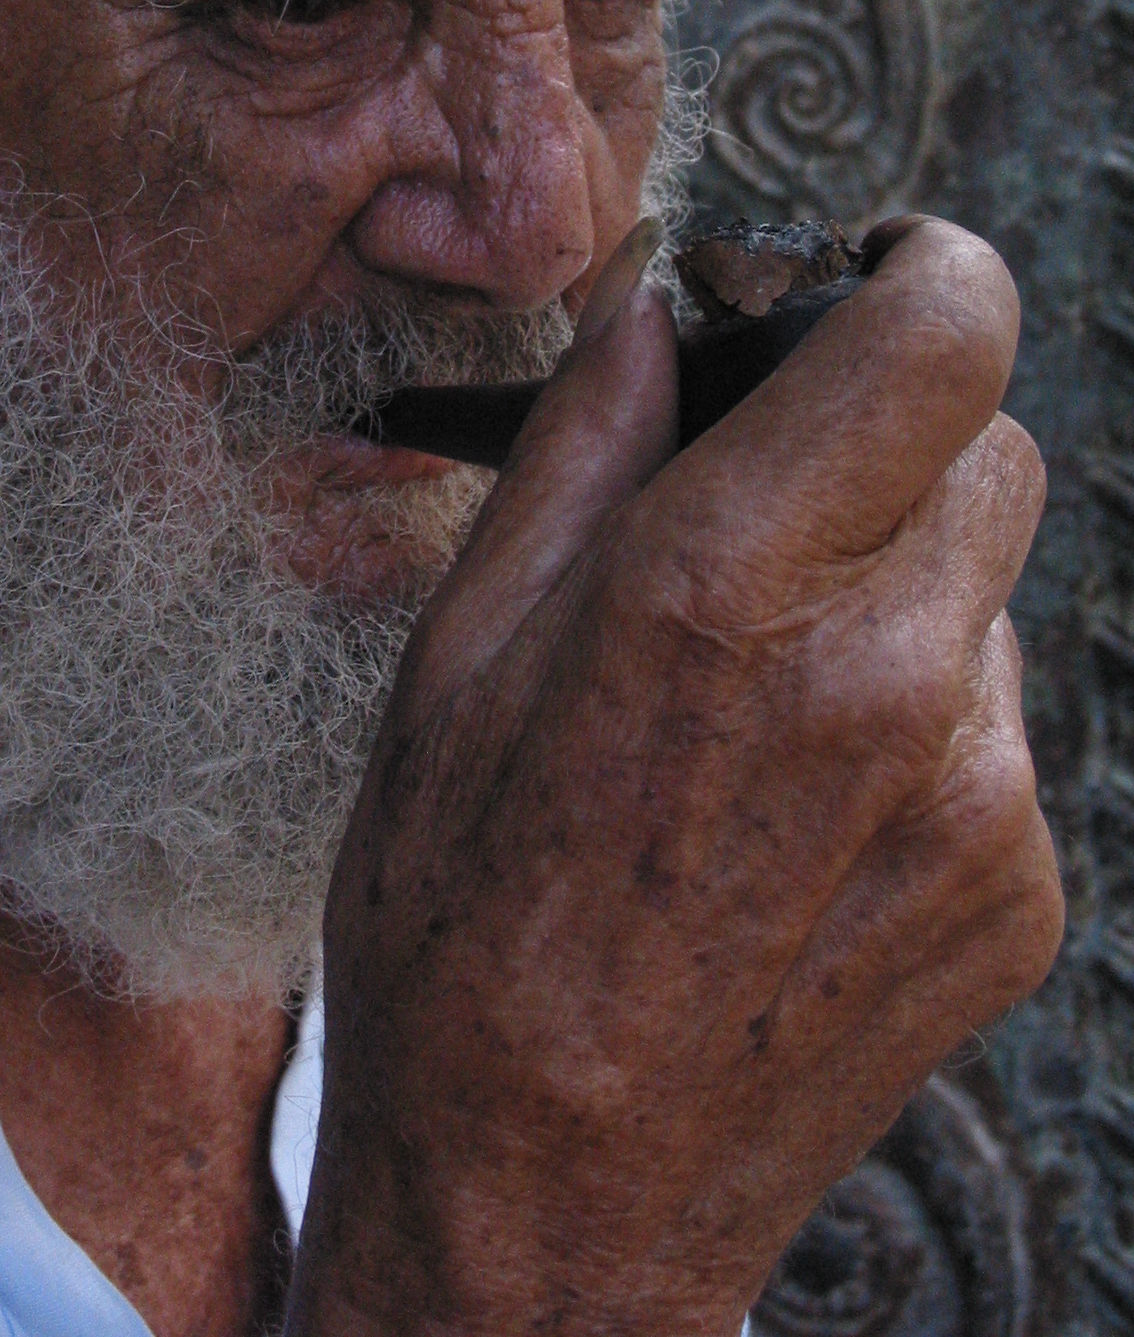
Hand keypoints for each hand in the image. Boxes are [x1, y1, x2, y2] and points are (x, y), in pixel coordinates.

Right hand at [288, 219, 1063, 1336]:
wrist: (550, 1208)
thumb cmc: (460, 922)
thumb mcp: (456, 656)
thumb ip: (582, 445)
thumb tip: (657, 304)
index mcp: (725, 587)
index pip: (941, 329)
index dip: (916, 266)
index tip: (855, 280)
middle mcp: (888, 675)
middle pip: (991, 437)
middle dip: (889, 425)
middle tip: (764, 493)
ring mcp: (978, 796)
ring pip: (990, 580)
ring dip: (897, 574)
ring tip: (753, 686)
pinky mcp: (1020, 890)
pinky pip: (993, 719)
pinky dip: (914, 704)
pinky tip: (793, 797)